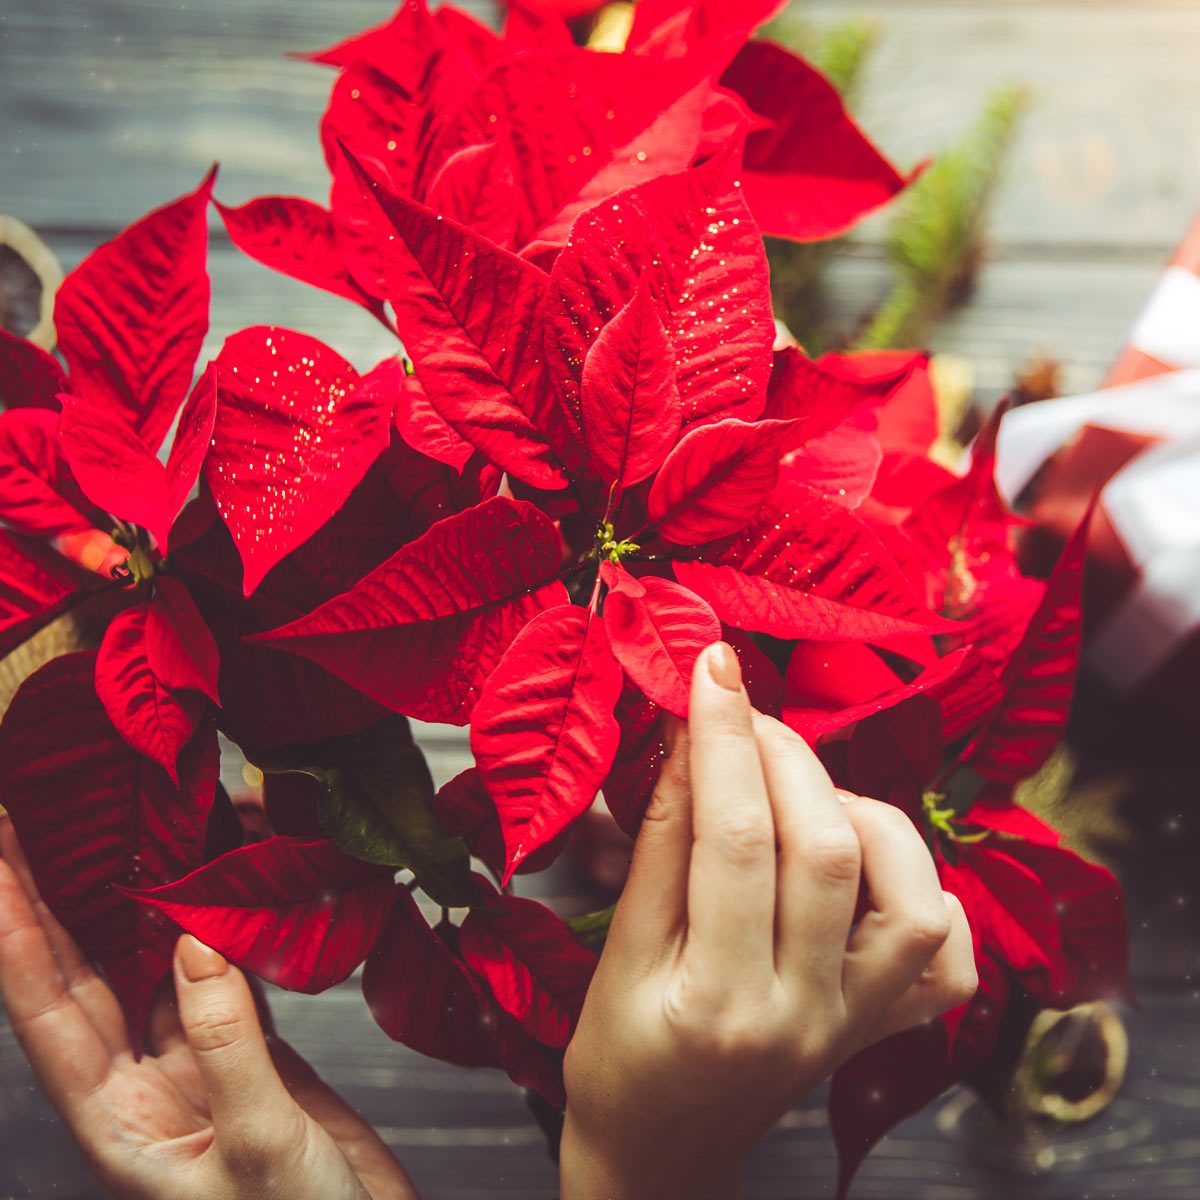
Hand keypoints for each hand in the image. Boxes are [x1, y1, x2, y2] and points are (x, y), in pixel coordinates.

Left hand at [0, 813, 417, 1199]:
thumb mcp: (256, 1146)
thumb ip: (225, 1042)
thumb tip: (195, 939)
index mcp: (119, 1122)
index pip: (47, 1008)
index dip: (14, 930)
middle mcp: (145, 1087)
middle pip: (82, 975)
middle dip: (51, 898)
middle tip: (34, 821)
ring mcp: (200, 1068)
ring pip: (150, 968)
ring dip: (130, 904)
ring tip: (113, 837)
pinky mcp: (256, 1057)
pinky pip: (222, 979)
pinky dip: (215, 931)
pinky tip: (209, 894)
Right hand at [559, 642, 976, 1199]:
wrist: (664, 1150)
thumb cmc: (620, 1057)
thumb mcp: (618, 950)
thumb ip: (659, 841)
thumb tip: (689, 735)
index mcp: (719, 1004)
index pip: (734, 841)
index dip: (724, 738)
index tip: (711, 666)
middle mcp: (807, 1016)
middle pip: (827, 850)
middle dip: (781, 753)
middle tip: (738, 707)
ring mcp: (858, 1023)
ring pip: (909, 888)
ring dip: (852, 806)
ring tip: (792, 791)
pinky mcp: (884, 1023)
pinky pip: (943, 946)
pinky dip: (915, 878)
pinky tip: (860, 857)